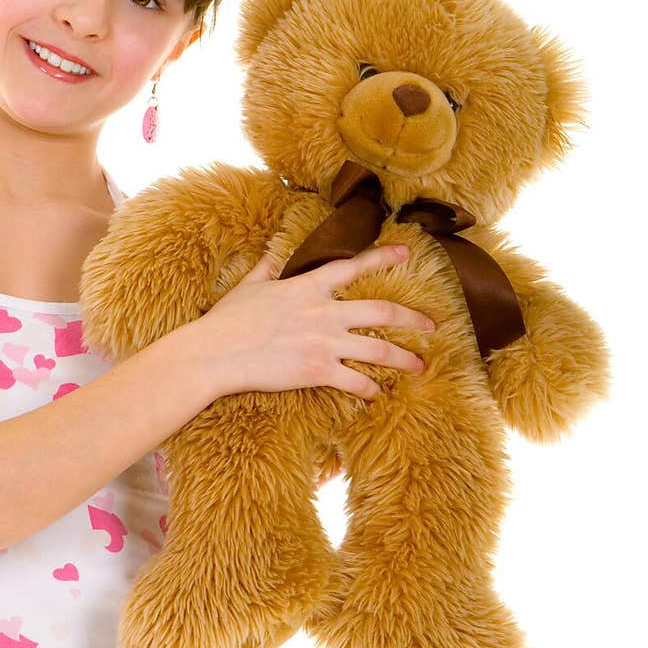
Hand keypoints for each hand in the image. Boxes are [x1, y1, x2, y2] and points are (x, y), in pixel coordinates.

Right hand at [196, 245, 434, 398]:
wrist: (216, 353)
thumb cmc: (227, 320)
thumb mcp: (248, 286)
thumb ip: (266, 268)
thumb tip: (271, 253)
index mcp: (308, 287)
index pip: (353, 267)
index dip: (384, 257)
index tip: (408, 252)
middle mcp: (324, 312)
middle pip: (381, 312)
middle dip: (412, 319)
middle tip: (432, 325)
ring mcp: (324, 343)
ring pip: (378, 350)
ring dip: (404, 359)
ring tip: (421, 366)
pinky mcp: (318, 372)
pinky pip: (355, 382)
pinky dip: (370, 390)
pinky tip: (377, 395)